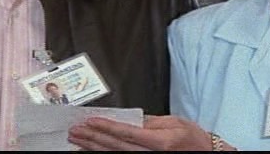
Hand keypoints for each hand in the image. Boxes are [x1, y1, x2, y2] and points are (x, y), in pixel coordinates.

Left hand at [68, 115, 213, 150]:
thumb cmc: (193, 138)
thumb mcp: (174, 122)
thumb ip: (150, 122)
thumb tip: (128, 119)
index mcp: (160, 142)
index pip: (126, 133)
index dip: (106, 127)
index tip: (90, 121)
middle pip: (116, 147)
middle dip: (93, 138)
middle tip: (76, 130)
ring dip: (93, 149)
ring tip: (77, 141)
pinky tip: (92, 152)